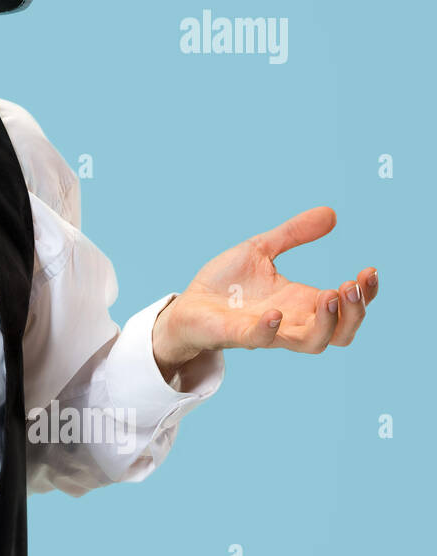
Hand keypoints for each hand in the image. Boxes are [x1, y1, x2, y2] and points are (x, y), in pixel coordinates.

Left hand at [152, 206, 377, 371]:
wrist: (188, 304)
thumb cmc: (226, 284)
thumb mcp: (260, 249)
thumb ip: (293, 234)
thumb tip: (331, 213)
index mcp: (302, 302)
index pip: (347, 308)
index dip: (365, 295)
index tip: (368, 271)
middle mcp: (292, 321)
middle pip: (341, 332)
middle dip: (354, 312)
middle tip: (351, 285)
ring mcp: (268, 331)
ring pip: (313, 342)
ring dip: (326, 322)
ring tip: (330, 295)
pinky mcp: (238, 335)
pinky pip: (261, 340)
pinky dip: (271, 329)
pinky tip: (276, 312)